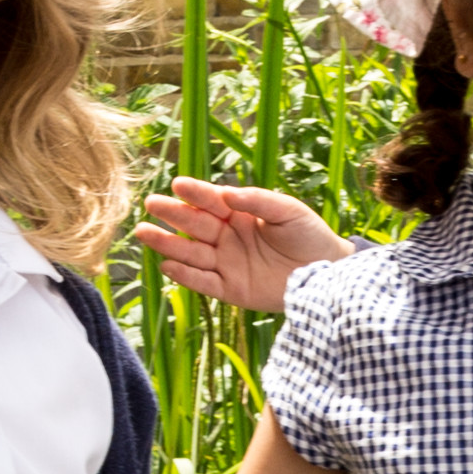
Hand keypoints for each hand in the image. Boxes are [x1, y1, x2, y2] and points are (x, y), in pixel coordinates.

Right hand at [135, 178, 350, 315]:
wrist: (327, 273)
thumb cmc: (308, 235)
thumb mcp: (288, 211)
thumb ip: (258, 201)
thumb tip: (226, 194)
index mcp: (239, 214)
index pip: (211, 201)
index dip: (195, 193)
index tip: (178, 184)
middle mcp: (227, 237)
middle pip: (194, 225)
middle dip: (173, 214)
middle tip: (151, 204)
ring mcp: (227, 264)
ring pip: (192, 253)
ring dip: (168, 243)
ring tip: (144, 233)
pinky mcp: (231, 289)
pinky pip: (204, 282)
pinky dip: (186, 276)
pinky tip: (168, 265)